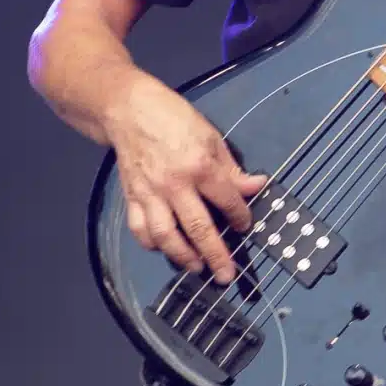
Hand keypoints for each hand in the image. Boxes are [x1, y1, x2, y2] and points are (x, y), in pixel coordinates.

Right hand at [104, 71, 267, 283]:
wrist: (130, 111)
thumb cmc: (173, 119)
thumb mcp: (211, 136)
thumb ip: (231, 168)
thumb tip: (256, 186)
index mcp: (199, 166)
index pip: (227, 200)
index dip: (240, 217)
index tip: (246, 227)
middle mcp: (174, 185)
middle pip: (198, 228)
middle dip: (215, 255)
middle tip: (226, 275)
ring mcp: (150, 194)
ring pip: (166, 236)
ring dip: (183, 257)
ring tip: (197, 268)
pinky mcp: (131, 197)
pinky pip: (140, 229)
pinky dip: (152, 244)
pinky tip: (164, 249)